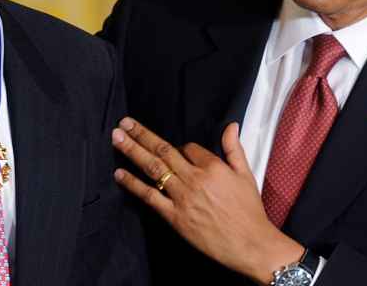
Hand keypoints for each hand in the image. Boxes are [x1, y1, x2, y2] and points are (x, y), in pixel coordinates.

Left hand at [112, 118, 302, 284]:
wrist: (249, 244)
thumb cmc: (249, 211)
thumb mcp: (246, 174)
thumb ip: (234, 148)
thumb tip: (230, 125)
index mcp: (213, 167)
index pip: (188, 147)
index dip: (180, 147)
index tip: (176, 150)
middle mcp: (195, 179)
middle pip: (163, 150)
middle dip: (142, 134)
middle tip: (124, 123)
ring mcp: (183, 197)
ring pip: (153, 168)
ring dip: (133, 151)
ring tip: (117, 138)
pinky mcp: (175, 217)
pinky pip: (150, 197)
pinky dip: (133, 184)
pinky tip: (120, 174)